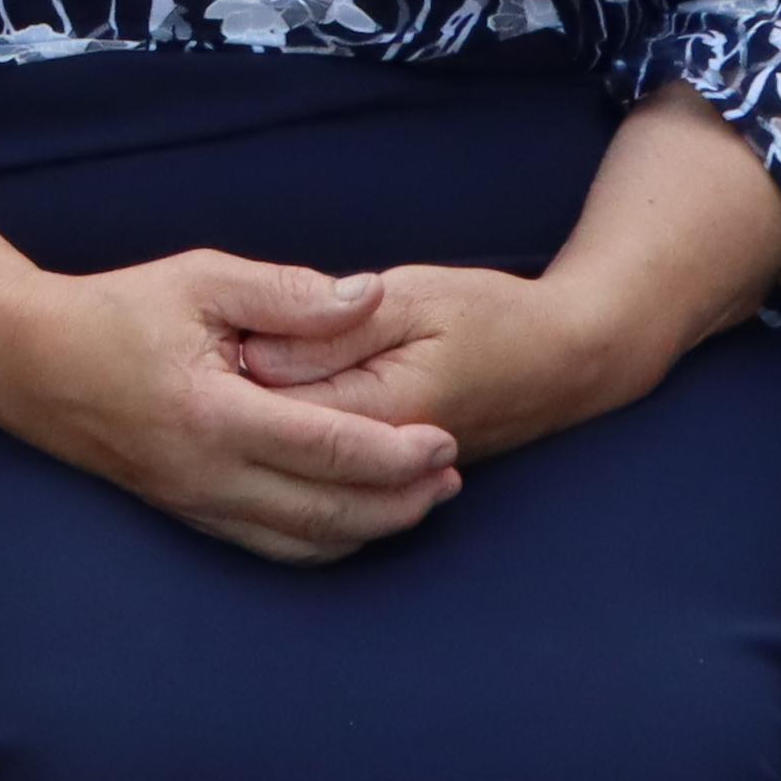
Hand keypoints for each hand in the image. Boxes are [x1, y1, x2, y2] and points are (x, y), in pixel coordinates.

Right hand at [0, 249, 465, 561]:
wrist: (24, 358)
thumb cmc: (114, 309)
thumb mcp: (202, 279)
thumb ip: (290, 292)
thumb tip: (369, 296)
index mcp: (214, 415)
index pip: (331, 450)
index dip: (399, 453)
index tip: (447, 438)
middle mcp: (205, 475)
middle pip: (329, 514)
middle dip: (402, 502)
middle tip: (453, 476)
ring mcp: (192, 503)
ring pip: (302, 544)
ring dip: (371, 528)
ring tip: (422, 501)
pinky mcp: (183, 512)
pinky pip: (268, 547)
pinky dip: (324, 541)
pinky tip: (357, 517)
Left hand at [224, 258, 673, 461]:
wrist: (566, 362)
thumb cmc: (491, 316)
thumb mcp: (413, 298)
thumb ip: (332, 328)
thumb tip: (255, 355)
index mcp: (379, 409)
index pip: (274, 409)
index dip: (231, 370)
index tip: (214, 332)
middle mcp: (374, 461)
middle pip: (273, 449)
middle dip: (237, 406)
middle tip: (219, 352)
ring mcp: (383, 480)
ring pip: (293, 471)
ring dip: (260, 433)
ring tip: (247, 382)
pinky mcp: (386, 480)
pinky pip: (318, 482)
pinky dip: (290, 452)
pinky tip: (275, 416)